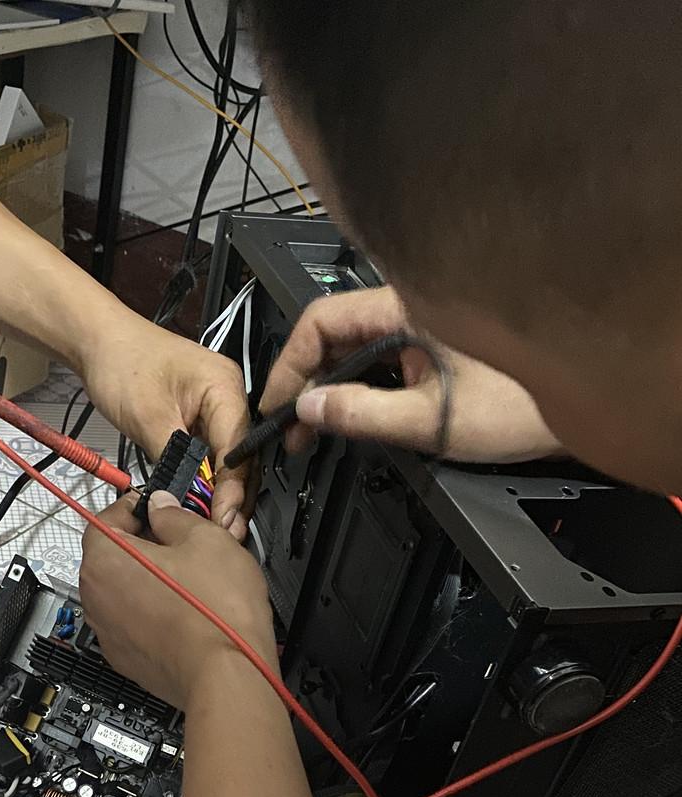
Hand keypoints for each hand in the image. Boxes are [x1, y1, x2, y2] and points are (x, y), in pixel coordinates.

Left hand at [79, 490, 277, 711]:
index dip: (135, 508)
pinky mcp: (126, 659)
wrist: (227, 675)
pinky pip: (134, 623)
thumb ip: (174, 516)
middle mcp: (96, 598)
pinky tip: (185, 610)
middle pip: (111, 557)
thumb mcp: (205, 539)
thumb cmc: (215, 613)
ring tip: (189, 578)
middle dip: (143, 545)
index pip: (104, 518)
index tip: (156, 508)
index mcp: (104, 560)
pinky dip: (153, 612)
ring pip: (123, 592)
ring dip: (149, 580)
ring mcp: (108, 633)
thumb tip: (163, 508)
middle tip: (180, 541)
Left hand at [80, 314, 253, 538]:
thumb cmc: (121, 363)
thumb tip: (190, 497)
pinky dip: (204, 479)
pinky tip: (197, 503)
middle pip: (240, 457)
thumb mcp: (148, 416)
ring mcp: (214, 408)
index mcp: (225, 387)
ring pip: (226, 460)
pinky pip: (209, 454)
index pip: (239, 447)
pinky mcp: (198, 418)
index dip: (233, 488)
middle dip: (232, 496)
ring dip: (219, 492)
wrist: (97, 341)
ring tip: (212, 525)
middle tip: (223, 532)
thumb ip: (175, 459)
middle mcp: (228, 396)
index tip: (223, 520)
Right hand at [261, 284, 562, 463]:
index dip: (289, 367)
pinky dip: (357, 383)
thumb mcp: (431, 421)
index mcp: (406, 305)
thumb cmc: (525, 403)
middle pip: (333, 331)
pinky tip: (352, 413)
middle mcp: (412, 303)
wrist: (585, 403)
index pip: (320, 321)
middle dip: (305, 381)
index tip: (276, 407)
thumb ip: (363, 415)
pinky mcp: (435, 342)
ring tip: (316, 430)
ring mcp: (424, 320)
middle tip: (291, 430)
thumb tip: (309, 411)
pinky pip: (379, 354)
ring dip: (329, 385)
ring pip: (355, 344)